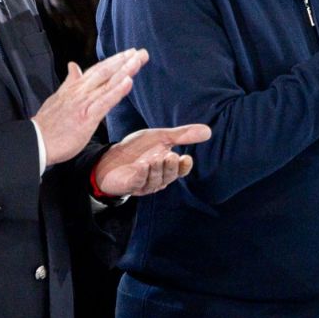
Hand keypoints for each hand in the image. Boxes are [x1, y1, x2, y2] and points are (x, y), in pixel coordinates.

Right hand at [34, 49, 146, 166]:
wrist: (36, 142)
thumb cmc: (48, 125)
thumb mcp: (58, 97)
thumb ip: (69, 81)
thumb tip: (74, 66)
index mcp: (75, 88)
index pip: (98, 69)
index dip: (114, 60)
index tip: (129, 53)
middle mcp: (81, 91)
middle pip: (106, 71)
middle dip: (124, 60)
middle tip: (142, 52)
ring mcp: (84, 103)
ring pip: (108, 82)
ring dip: (125, 70)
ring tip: (139, 59)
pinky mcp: (87, 116)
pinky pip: (105, 101)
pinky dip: (117, 90)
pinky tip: (128, 81)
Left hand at [94, 124, 212, 196]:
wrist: (110, 156)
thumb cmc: (137, 149)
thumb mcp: (160, 138)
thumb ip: (182, 135)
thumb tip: (208, 131)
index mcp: (167, 167)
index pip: (181, 170)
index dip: (184, 166)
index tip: (186, 158)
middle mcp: (158, 178)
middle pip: (169, 176)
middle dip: (170, 167)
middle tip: (169, 156)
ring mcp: (144, 184)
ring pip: (155, 180)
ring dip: (155, 169)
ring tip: (153, 159)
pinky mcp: (129, 186)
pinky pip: (138, 182)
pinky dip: (140, 174)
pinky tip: (140, 166)